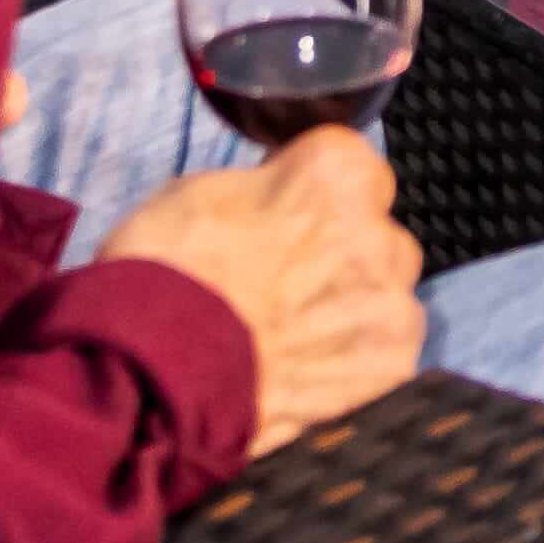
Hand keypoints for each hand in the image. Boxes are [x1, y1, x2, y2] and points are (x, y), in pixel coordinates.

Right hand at [87, 129, 429, 449]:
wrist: (154, 374)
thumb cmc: (163, 274)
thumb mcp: (200, 192)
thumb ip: (267, 189)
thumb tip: (278, 201)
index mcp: (336, 172)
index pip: (351, 167)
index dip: (313, 197)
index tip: (285, 219)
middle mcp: (377, 232)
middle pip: (375, 236)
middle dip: (340, 256)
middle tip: (284, 286)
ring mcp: (389, 305)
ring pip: (384, 298)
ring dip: (351, 313)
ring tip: (290, 340)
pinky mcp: (389, 369)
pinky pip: (385, 357)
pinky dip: (353, 366)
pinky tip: (306, 375)